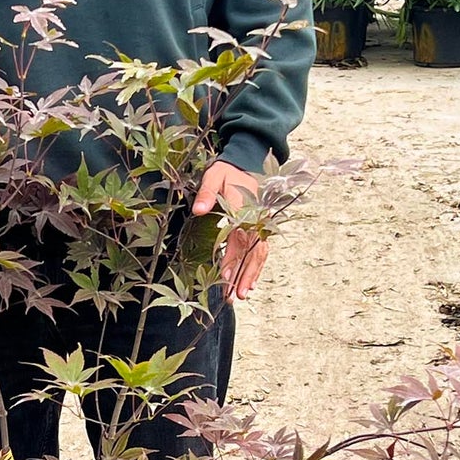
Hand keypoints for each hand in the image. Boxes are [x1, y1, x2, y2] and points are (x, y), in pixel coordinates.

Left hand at [191, 160, 265, 301]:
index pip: (239, 238)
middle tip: (235, 296)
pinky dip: (257, 268)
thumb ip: (207, 193)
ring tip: (242, 296)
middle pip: (252, 252)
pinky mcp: (261, 229)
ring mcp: (261, 226)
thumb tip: (198, 210)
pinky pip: (261, 251)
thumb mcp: (214, 176)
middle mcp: (256, 220)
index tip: (223, 276)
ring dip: (251, 276)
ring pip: (258, 255)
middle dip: (243, 275)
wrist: (245, 163)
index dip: (232, 258)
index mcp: (244, 209)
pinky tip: (251, 283)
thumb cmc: (226, 172)